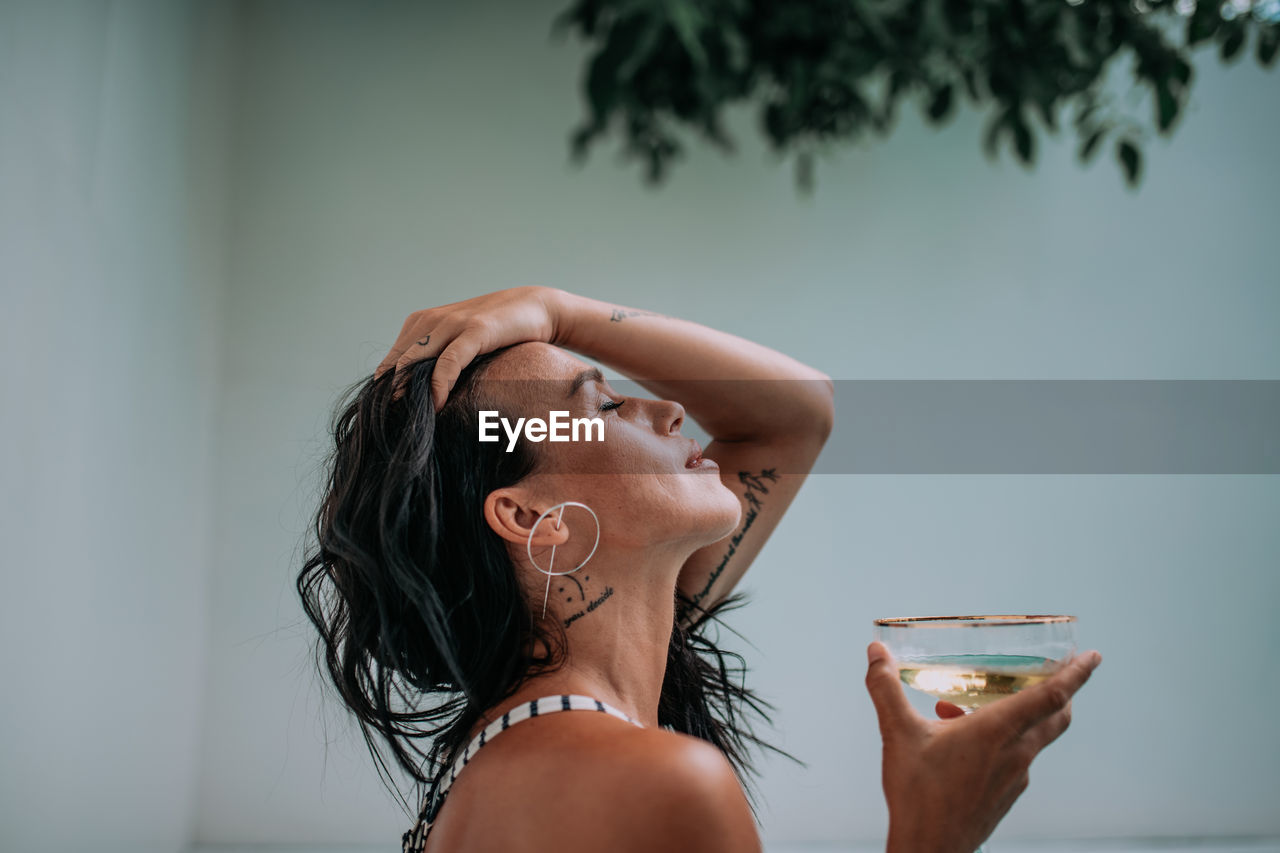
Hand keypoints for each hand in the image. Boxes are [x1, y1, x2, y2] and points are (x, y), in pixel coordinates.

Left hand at [374, 286, 567, 408]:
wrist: (536, 307)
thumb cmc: (497, 333)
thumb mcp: (459, 343)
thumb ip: (438, 359)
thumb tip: (418, 396)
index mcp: (420, 323)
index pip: (390, 361)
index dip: (385, 391)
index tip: (389, 418)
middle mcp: (429, 320)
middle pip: (396, 364)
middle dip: (391, 395)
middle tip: (392, 425)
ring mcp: (451, 323)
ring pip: (415, 362)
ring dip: (409, 393)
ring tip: (408, 419)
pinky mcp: (474, 330)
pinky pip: (448, 361)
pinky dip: (438, 385)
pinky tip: (437, 405)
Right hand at [865, 641, 1101, 852]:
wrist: (929, 850)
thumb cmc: (917, 794)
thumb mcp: (897, 733)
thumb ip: (886, 688)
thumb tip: (876, 652)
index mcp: (998, 731)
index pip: (1052, 696)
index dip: (1077, 674)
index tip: (1094, 657)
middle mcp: (1016, 753)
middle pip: (1054, 716)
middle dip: (1060, 691)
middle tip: (1053, 671)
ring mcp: (1015, 777)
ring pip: (1031, 736)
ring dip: (1015, 714)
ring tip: (962, 707)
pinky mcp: (1006, 795)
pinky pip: (1014, 757)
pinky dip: (999, 739)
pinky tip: (956, 740)